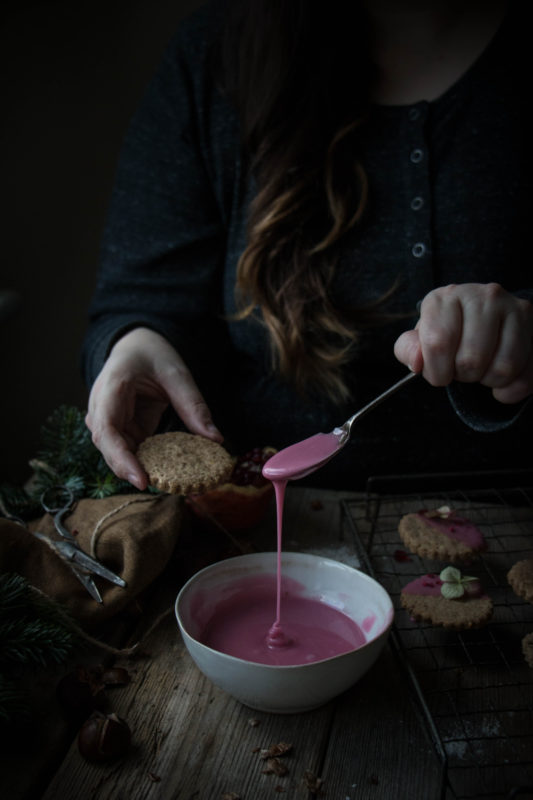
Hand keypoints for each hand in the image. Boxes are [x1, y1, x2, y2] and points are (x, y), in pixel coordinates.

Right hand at [85, 327, 222, 489]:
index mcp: (110, 387)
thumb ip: (194, 405)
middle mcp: (101, 407)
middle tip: (163, 486)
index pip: (106, 429)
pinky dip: (147, 460)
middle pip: (109, 448)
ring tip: (170, 479)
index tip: (142, 480)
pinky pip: (129, 450)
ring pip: (117, 453)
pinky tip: (166, 468)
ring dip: (141, 466)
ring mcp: (107, 420)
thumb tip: (216, 439)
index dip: (121, 458)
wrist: (136, 345)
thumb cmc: (152, 354)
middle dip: (132, 470)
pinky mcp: (120, 429)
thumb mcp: (177, 373)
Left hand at [394, 283, 532, 403]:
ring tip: (482, 368)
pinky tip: (500, 380)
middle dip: (463, 376)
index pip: (438, 343)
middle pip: (471, 360)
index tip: (440, 374)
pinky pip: (526, 374)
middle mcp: (481, 295)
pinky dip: (510, 389)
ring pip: (502, 368)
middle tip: (463, 367)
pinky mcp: (532, 323)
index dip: (437, 371)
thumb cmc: (448, 332)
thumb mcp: (421, 339)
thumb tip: (417, 362)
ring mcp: (512, 306)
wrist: (485, 319)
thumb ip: (409, 351)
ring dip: (488, 381)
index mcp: (444, 298)